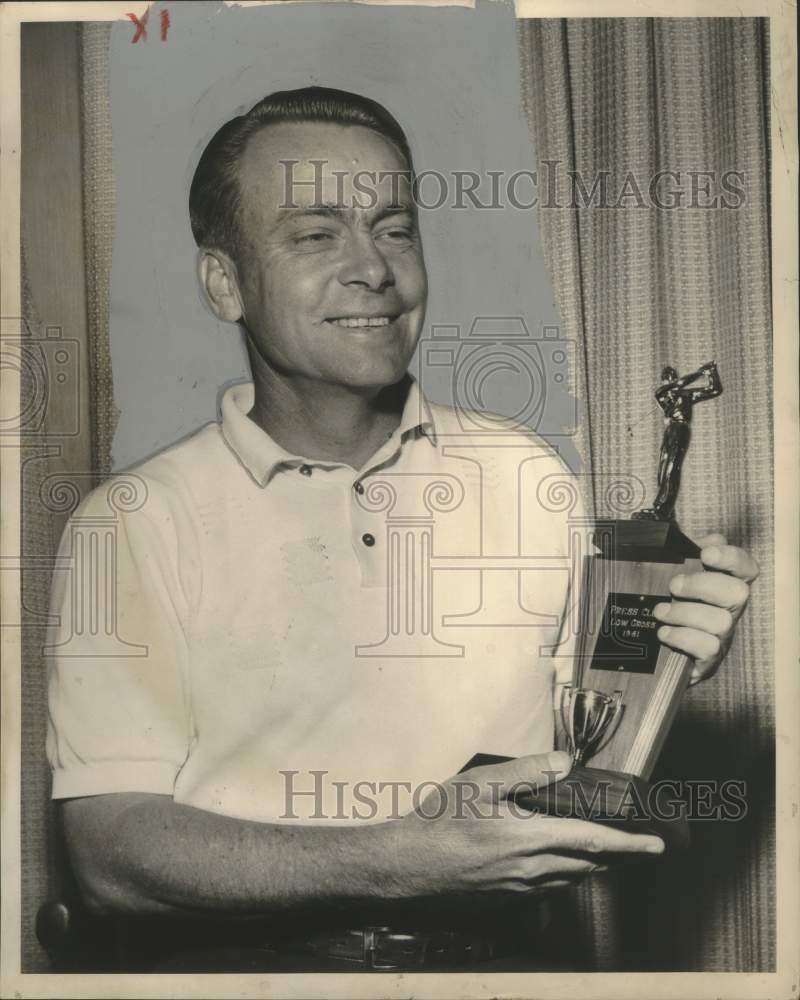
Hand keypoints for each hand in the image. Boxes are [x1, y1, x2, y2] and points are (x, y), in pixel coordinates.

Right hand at [389, 751, 663, 904]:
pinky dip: (565, 876)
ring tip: (601, 850)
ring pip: (571, 880)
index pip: (592, 841)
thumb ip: (525, 772)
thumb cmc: (437, 822)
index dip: (629, 844)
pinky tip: (556, 864)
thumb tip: (564, 762)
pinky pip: (549, 891)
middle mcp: (530, 870)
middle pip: (588, 865)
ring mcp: (519, 891)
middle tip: (635, 844)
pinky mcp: (506, 902)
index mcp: (528, 838)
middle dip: (616, 855)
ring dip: (591, 865)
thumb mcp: (478, 783)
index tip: (656, 845)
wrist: (405, 868)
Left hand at [653, 533, 759, 684]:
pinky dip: (683, 638)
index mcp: (725, 584)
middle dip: (704, 586)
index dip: (731, 558)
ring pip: (721, 622)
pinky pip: (708, 648)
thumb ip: (687, 553)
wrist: (661, 648)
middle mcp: (731, 609)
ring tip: (660, 612)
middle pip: (738, 593)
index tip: (706, 554)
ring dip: (685, 613)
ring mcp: (723, 635)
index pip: (746, 567)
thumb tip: (694, 540)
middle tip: (673, 585)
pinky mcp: (710, 658)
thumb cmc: (673, 604)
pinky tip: (664, 633)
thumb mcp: (677, 575)